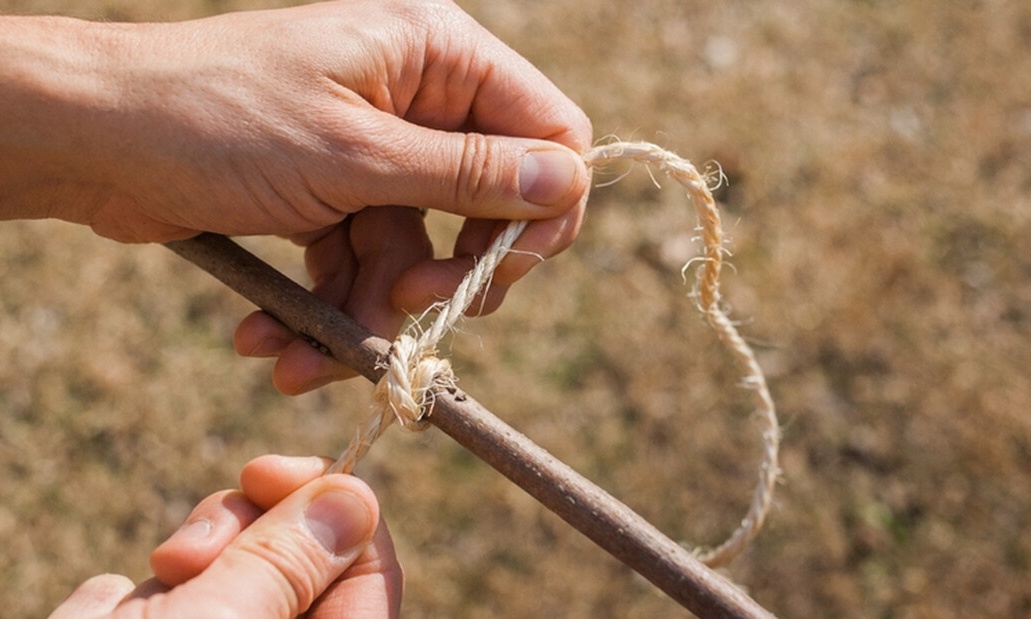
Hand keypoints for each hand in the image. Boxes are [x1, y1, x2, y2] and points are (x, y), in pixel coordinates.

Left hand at [1, 0, 592, 392]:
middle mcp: (415, 97)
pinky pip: (363, 262)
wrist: (92, 141)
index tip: (504, 271)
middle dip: (445, 273)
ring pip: (417, 250)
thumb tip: (566, 183)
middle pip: (486, 203)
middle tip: (411, 312)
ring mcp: (375, 149)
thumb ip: (468, 174)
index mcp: (434, 55)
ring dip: (369, 314)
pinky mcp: (336, 193)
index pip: (547, 128)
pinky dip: (329, 308)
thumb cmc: (216, 120)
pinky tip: (276, 345)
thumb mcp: (353, 155)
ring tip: (308, 355)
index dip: (542, 207)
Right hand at [50, 455, 401, 618]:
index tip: (269, 472)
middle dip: (232, 540)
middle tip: (180, 558)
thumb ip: (288, 566)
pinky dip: (118, 614)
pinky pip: (152, 609)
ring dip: (163, 585)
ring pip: (214, 580)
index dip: (330, 507)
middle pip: (292, 562)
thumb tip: (355, 499)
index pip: (369, 572)